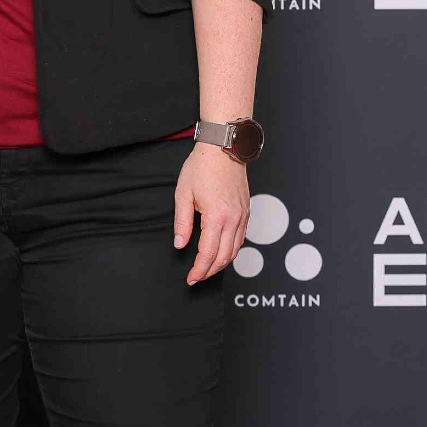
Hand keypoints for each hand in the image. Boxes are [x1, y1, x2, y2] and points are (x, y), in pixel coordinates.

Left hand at [173, 142, 248, 284]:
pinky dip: (231, 250)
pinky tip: (220, 251)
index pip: (208, 253)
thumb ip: (182, 222)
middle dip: (209, 271)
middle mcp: (234, 219)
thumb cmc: (202, 167)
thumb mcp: (183, 194)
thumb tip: (180, 244)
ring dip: (221, 263)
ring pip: (235, 250)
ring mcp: (243, 216)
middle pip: (224, 257)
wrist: (223, 148)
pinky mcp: (246, 211)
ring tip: (207, 268)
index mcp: (217, 217)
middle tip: (196, 276)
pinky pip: (241, 238)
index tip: (190, 278)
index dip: (199, 270)